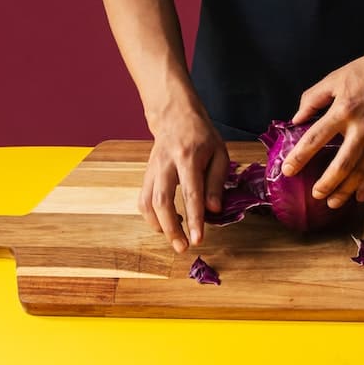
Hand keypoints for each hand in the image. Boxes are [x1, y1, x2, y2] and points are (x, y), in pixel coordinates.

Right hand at [139, 103, 228, 252]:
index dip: (194, 219)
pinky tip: (166, 223)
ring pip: (147, 203)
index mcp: (189, 157)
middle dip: (171, 228)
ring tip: (176, 238)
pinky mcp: (145, 174)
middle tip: (182, 247)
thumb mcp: (220, 153)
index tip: (198, 240)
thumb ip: (216, 182)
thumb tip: (213, 210)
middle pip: (161, 201)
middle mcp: (166, 164)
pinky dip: (152, 217)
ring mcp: (152, 169)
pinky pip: (143, 200)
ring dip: (159, 226)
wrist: (174, 117)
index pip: (191, 193)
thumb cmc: (202, 137)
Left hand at [281, 47, 363, 208]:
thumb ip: (313, 98)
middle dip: (326, 183)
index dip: (300, 157)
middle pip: (341, 165)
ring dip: (345, 190)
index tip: (288, 171)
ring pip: (360, 172)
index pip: (315, 139)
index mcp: (343, 110)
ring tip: (332, 203)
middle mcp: (361, 128)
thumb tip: (296, 119)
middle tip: (314, 195)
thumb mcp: (336, 78)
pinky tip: (360, 196)